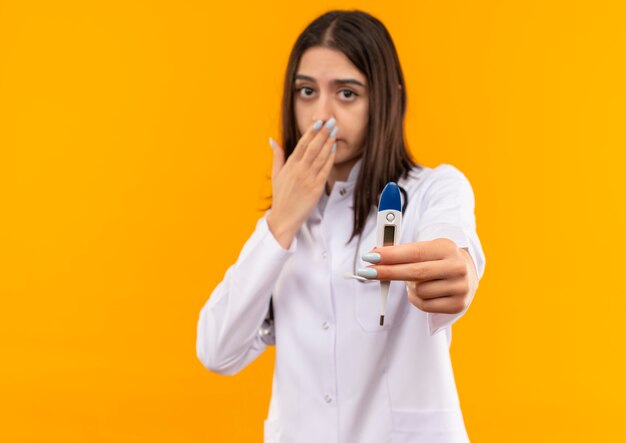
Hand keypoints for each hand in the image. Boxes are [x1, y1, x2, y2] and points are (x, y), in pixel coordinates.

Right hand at [267, 119, 337, 248]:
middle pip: (312, 148)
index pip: (301, 145)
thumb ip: (277, 156)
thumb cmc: (281, 197)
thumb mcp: (276, 174)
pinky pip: (325, 170)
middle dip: (322, 133)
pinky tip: (334, 148)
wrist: (284, 218)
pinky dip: (330, 158)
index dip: (311, 132)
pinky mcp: (316, 188)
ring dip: (328, 142)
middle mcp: (299, 170)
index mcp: (289, 166)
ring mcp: (308, 179)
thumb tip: (272, 139)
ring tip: (335, 131)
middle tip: (331, 121)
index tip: (318, 122)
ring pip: (320, 157)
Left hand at [358, 238, 477, 313]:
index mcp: (447, 247)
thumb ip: (401, 251)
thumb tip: (374, 254)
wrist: (466, 273)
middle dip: (388, 272)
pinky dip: (417, 299)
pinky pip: (424, 305)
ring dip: (409, 287)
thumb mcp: (424, 249)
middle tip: (366, 272)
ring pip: (418, 291)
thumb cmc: (437, 260)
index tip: (370, 257)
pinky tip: (425, 291)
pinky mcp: (458, 305)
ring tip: (418, 281)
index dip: (390, 255)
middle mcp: (456, 267)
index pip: (414, 252)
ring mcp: (460, 287)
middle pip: (415, 272)